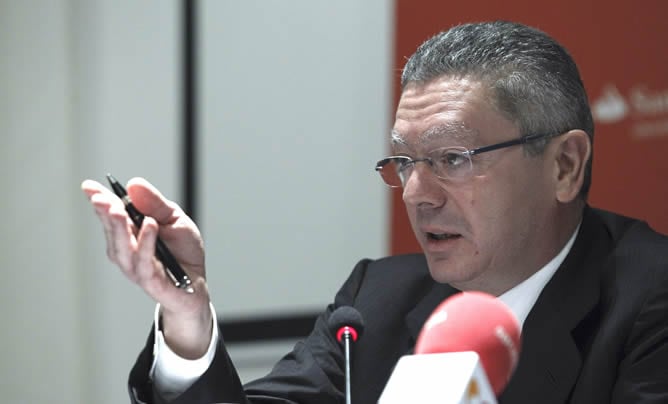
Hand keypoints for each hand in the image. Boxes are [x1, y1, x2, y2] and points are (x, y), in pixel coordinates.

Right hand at [81, 177, 211, 358]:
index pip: (111, 213)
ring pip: (122, 246)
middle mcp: (126, 248)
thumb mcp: (175, 219)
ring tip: (118, 209)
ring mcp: (133, 265)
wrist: (195, 284)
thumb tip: (134, 184)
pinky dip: (146, 242)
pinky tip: (150, 225)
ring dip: (119, 227)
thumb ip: (156, 203)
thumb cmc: (182, 251)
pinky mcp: (148, 280)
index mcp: (130, 230)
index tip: (89, 186)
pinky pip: (144, 261)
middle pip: (112, 228)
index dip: (100, 199)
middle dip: (106, 212)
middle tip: (102, 198)